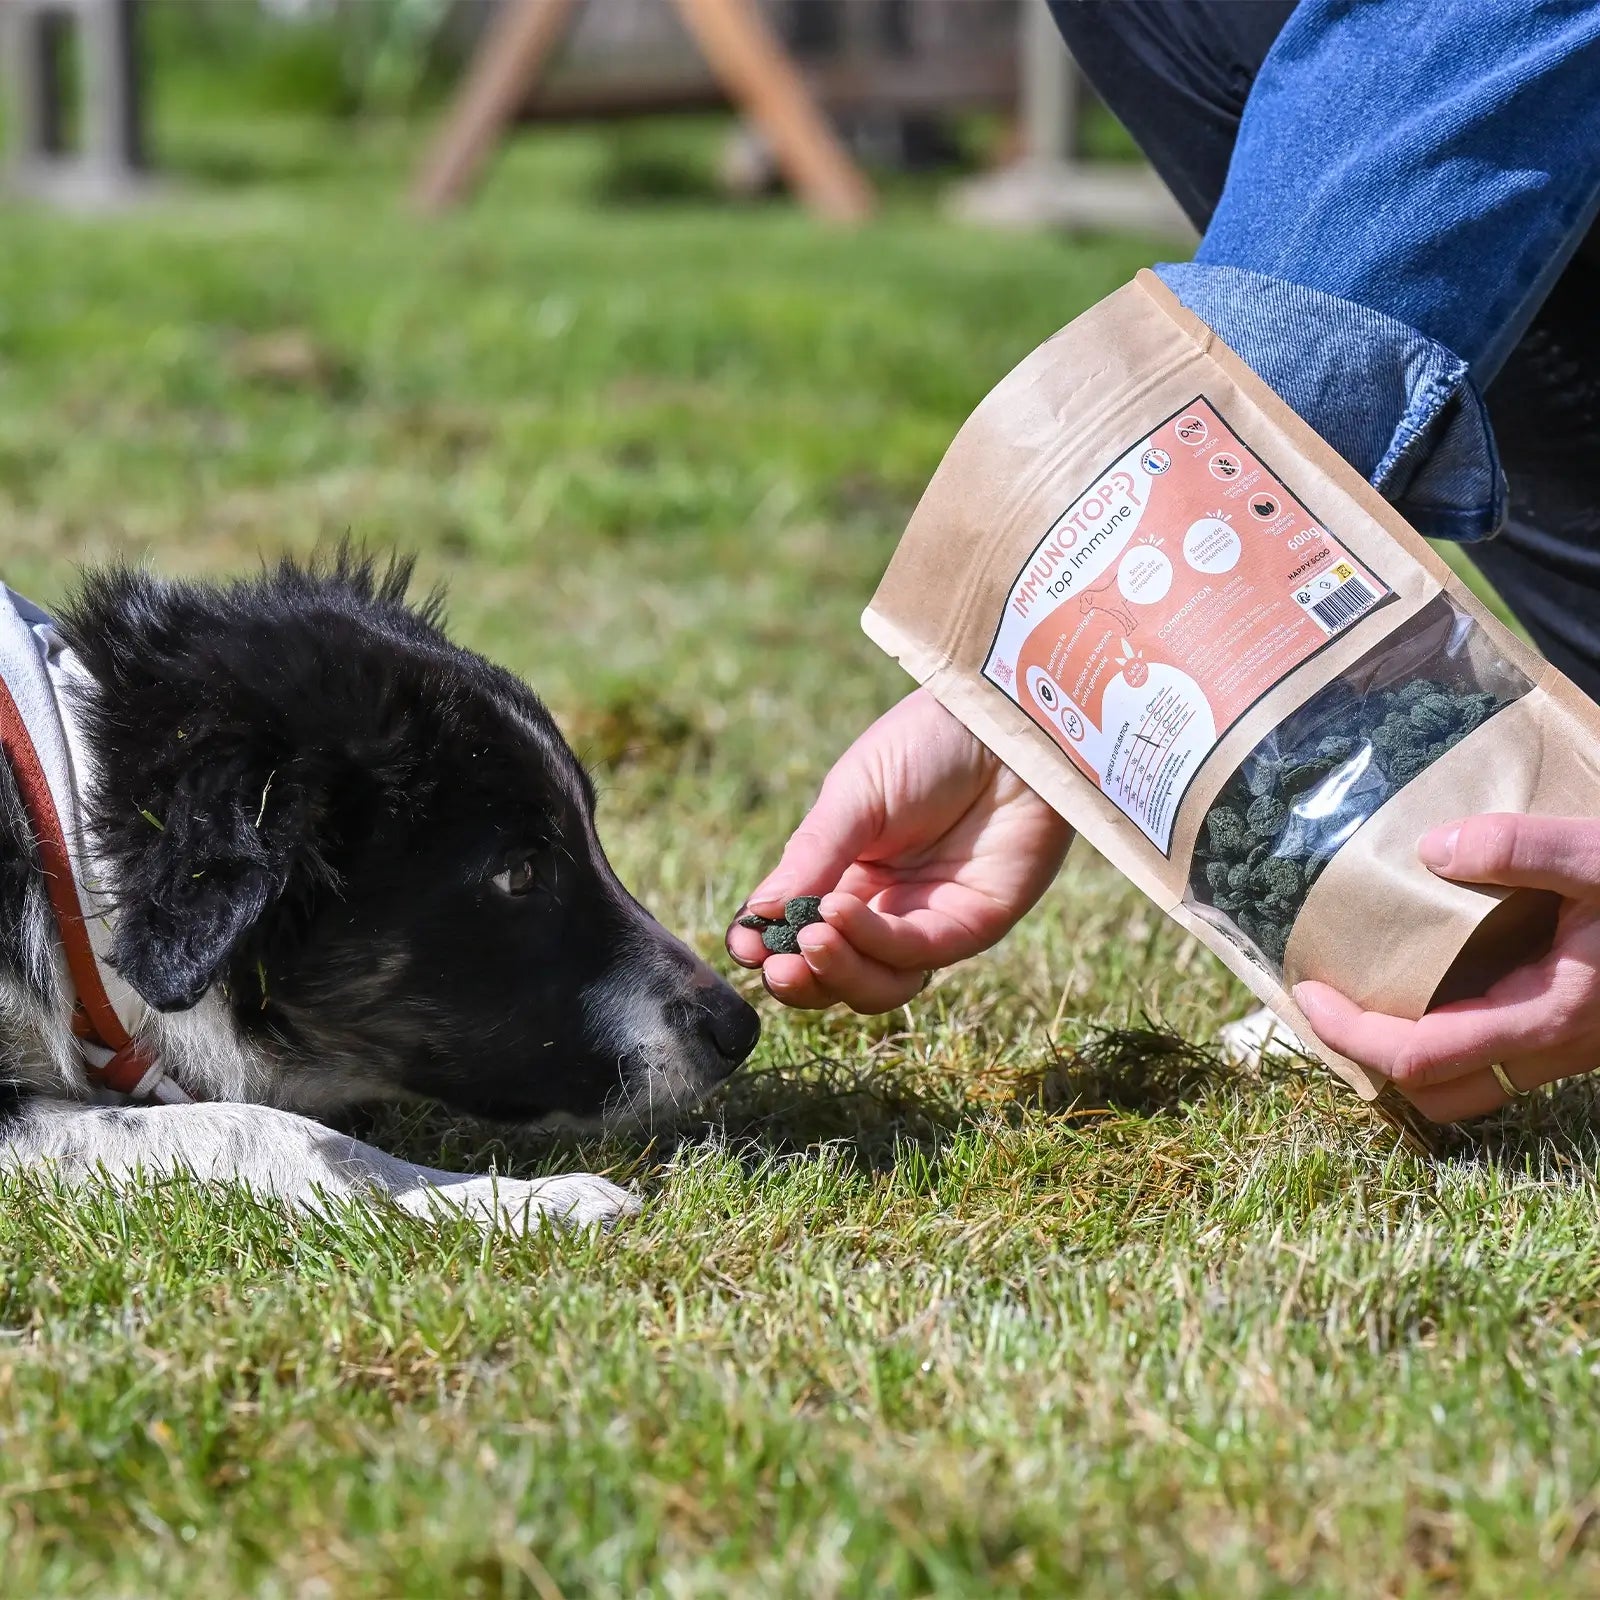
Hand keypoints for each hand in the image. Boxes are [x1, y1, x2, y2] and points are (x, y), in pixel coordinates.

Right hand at [728, 689, 1073, 1011]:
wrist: (1003, 723)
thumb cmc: (928, 744)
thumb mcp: (852, 797)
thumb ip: (810, 859)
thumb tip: (756, 915)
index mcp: (847, 875)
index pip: (800, 934)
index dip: (770, 948)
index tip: (742, 944)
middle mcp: (886, 907)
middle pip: (834, 974)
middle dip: (800, 978)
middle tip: (773, 963)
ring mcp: (929, 921)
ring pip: (875, 983)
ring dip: (835, 971)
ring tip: (809, 938)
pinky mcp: (973, 925)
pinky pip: (914, 954)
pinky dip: (871, 941)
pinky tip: (840, 911)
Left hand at [1295, 813, 1599, 1121]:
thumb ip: (1526, 848)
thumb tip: (1432, 850)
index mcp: (1550, 1015)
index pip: (1420, 1058)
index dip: (1350, 1034)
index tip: (1305, 993)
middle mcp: (1557, 1046)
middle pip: (1437, 1095)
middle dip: (1370, 1059)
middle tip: (1327, 1003)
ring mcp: (1571, 1046)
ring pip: (1472, 1086)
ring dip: (1409, 1055)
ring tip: (1364, 995)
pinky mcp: (1578, 1029)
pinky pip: (1499, 1056)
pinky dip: (1449, 1034)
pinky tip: (1429, 979)